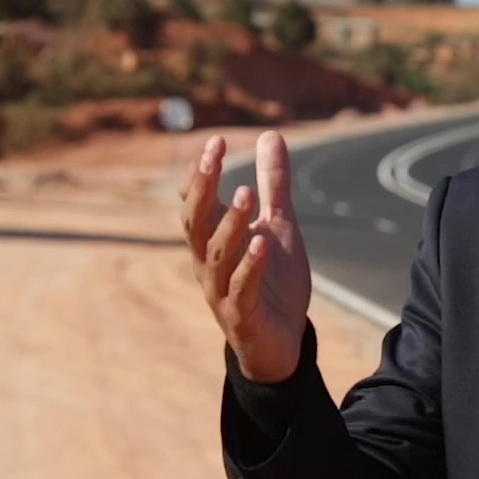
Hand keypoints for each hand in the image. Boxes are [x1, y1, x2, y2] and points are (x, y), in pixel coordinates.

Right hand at [181, 131, 312, 383]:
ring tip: (247, 194)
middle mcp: (208, 263)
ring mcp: (222, 290)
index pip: (195, 202)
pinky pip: (241, 288)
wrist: (282, 343)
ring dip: (230, 223)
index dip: (201, 174)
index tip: (215, 141)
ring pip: (216, 253)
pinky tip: (261, 243)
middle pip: (195, 222)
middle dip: (203, 189)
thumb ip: (273, 185)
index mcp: (213, 240)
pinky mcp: (241, 315)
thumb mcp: (279, 225)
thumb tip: (269, 135)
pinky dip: (250, 265)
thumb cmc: (273, 282)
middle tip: (214, 157)